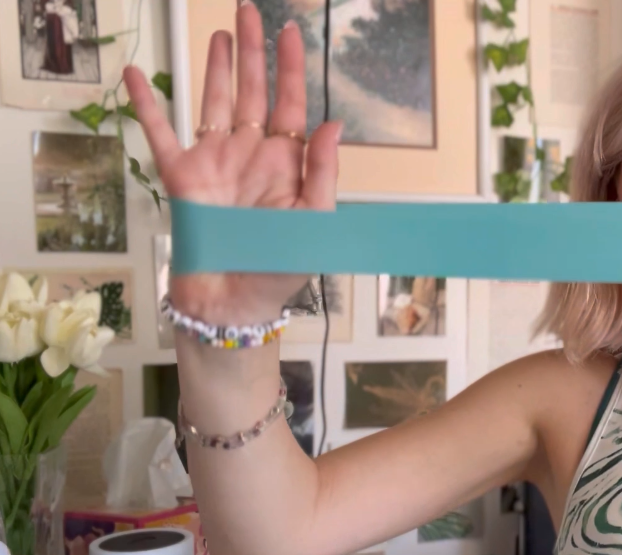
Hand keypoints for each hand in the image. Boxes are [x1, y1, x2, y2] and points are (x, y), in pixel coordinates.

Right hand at [124, 3, 341, 323]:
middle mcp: (251, 157)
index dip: (292, 68)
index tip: (293, 32)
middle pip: (254, 92)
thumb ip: (323, 173)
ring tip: (221, 33)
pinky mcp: (181, 178)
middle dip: (254, 52)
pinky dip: (147, 103)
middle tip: (250, 11)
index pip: (291, 105)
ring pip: (215, 102)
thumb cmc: (278, 271)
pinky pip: (161, 133)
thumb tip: (333, 124)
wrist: (233, 307)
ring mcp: (216, 163)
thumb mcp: (314, 224)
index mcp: (286, 165)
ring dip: (218, 67)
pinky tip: (136, 73)